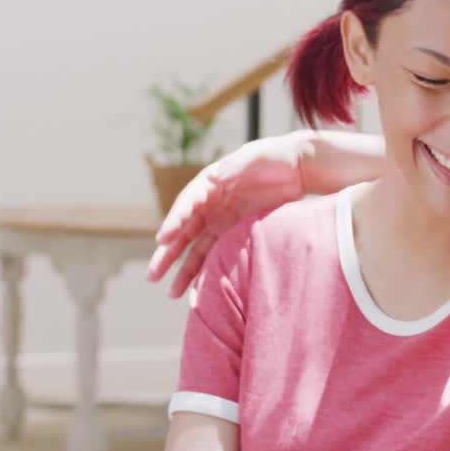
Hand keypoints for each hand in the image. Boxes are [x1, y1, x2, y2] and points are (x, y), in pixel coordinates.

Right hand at [146, 134, 306, 296]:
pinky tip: (199, 291)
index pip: (187, 204)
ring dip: (184, 271)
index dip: (174, 221)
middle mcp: (210, 204)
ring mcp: (222, 220)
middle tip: (153, 275)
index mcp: (209, 183)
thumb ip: (235, 166)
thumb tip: (216, 179)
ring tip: (171, 294)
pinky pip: (217, 255)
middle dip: (168, 255)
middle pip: (184, 232)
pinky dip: (208, 272)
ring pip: (197, 249)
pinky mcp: (235, 232)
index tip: (163, 239)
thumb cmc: (272, 158)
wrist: (296, 168)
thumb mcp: (253, 156)